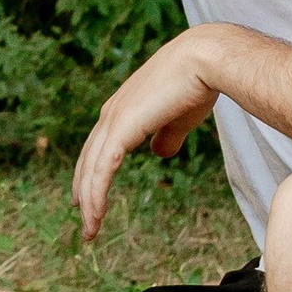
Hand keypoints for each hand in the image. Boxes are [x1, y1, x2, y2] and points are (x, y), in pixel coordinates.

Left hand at [71, 33, 219, 239]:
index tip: (87, 199)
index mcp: (122, 110)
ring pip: (92, 170)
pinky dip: (96, 193)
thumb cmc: (197, 84)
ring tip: (90, 230)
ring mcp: (113, 120)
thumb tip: (160, 153)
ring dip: (89, 202)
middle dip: (85, 193)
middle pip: (89, 161)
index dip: (91, 174)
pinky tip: (95, 214)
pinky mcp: (121, 127)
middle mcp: (111, 114)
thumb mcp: (178, 118)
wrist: (205, 60)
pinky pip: (102, 169)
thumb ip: (166, 136)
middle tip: (86, 222)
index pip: (99, 149)